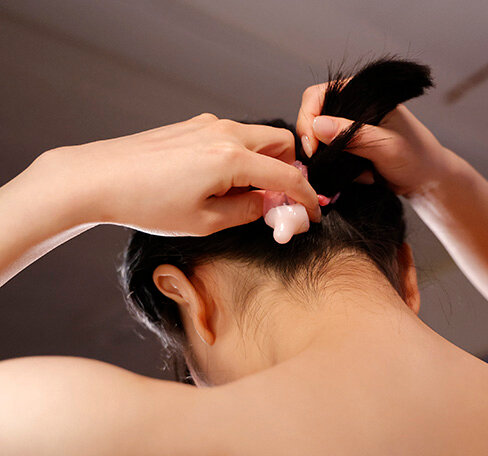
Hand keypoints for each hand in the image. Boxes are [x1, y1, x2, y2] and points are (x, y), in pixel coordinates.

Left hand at [30, 113, 321, 235]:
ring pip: (257, 137)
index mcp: (233, 158)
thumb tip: (269, 205)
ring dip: (264, 162)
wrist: (98, 177)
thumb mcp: (205, 222)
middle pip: (281, 142)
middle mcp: (225, 133)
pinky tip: (221, 182)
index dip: (306, 198)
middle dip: (289, 169)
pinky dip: (241, 156)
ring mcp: (207, 125)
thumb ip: (247, 211)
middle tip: (279, 199)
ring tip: (245, 195)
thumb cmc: (147, 202)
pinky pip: (232, 137)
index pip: (288, 175)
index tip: (312, 213)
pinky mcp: (192, 126)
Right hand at [295, 83, 457, 197]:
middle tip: (321, 165)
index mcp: (362, 94)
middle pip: (313, 117)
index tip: (312, 146)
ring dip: (327, 160)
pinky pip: (329, 158)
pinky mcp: (349, 149)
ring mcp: (349, 129)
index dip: (309, 119)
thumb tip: (319, 126)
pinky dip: (336, 171)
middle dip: (316, 144)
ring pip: (319, 141)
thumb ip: (355, 136)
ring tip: (350, 173)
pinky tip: (357, 177)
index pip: (319, 95)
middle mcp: (352, 107)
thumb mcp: (387, 147)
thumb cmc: (418, 159)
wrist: (428, 182)